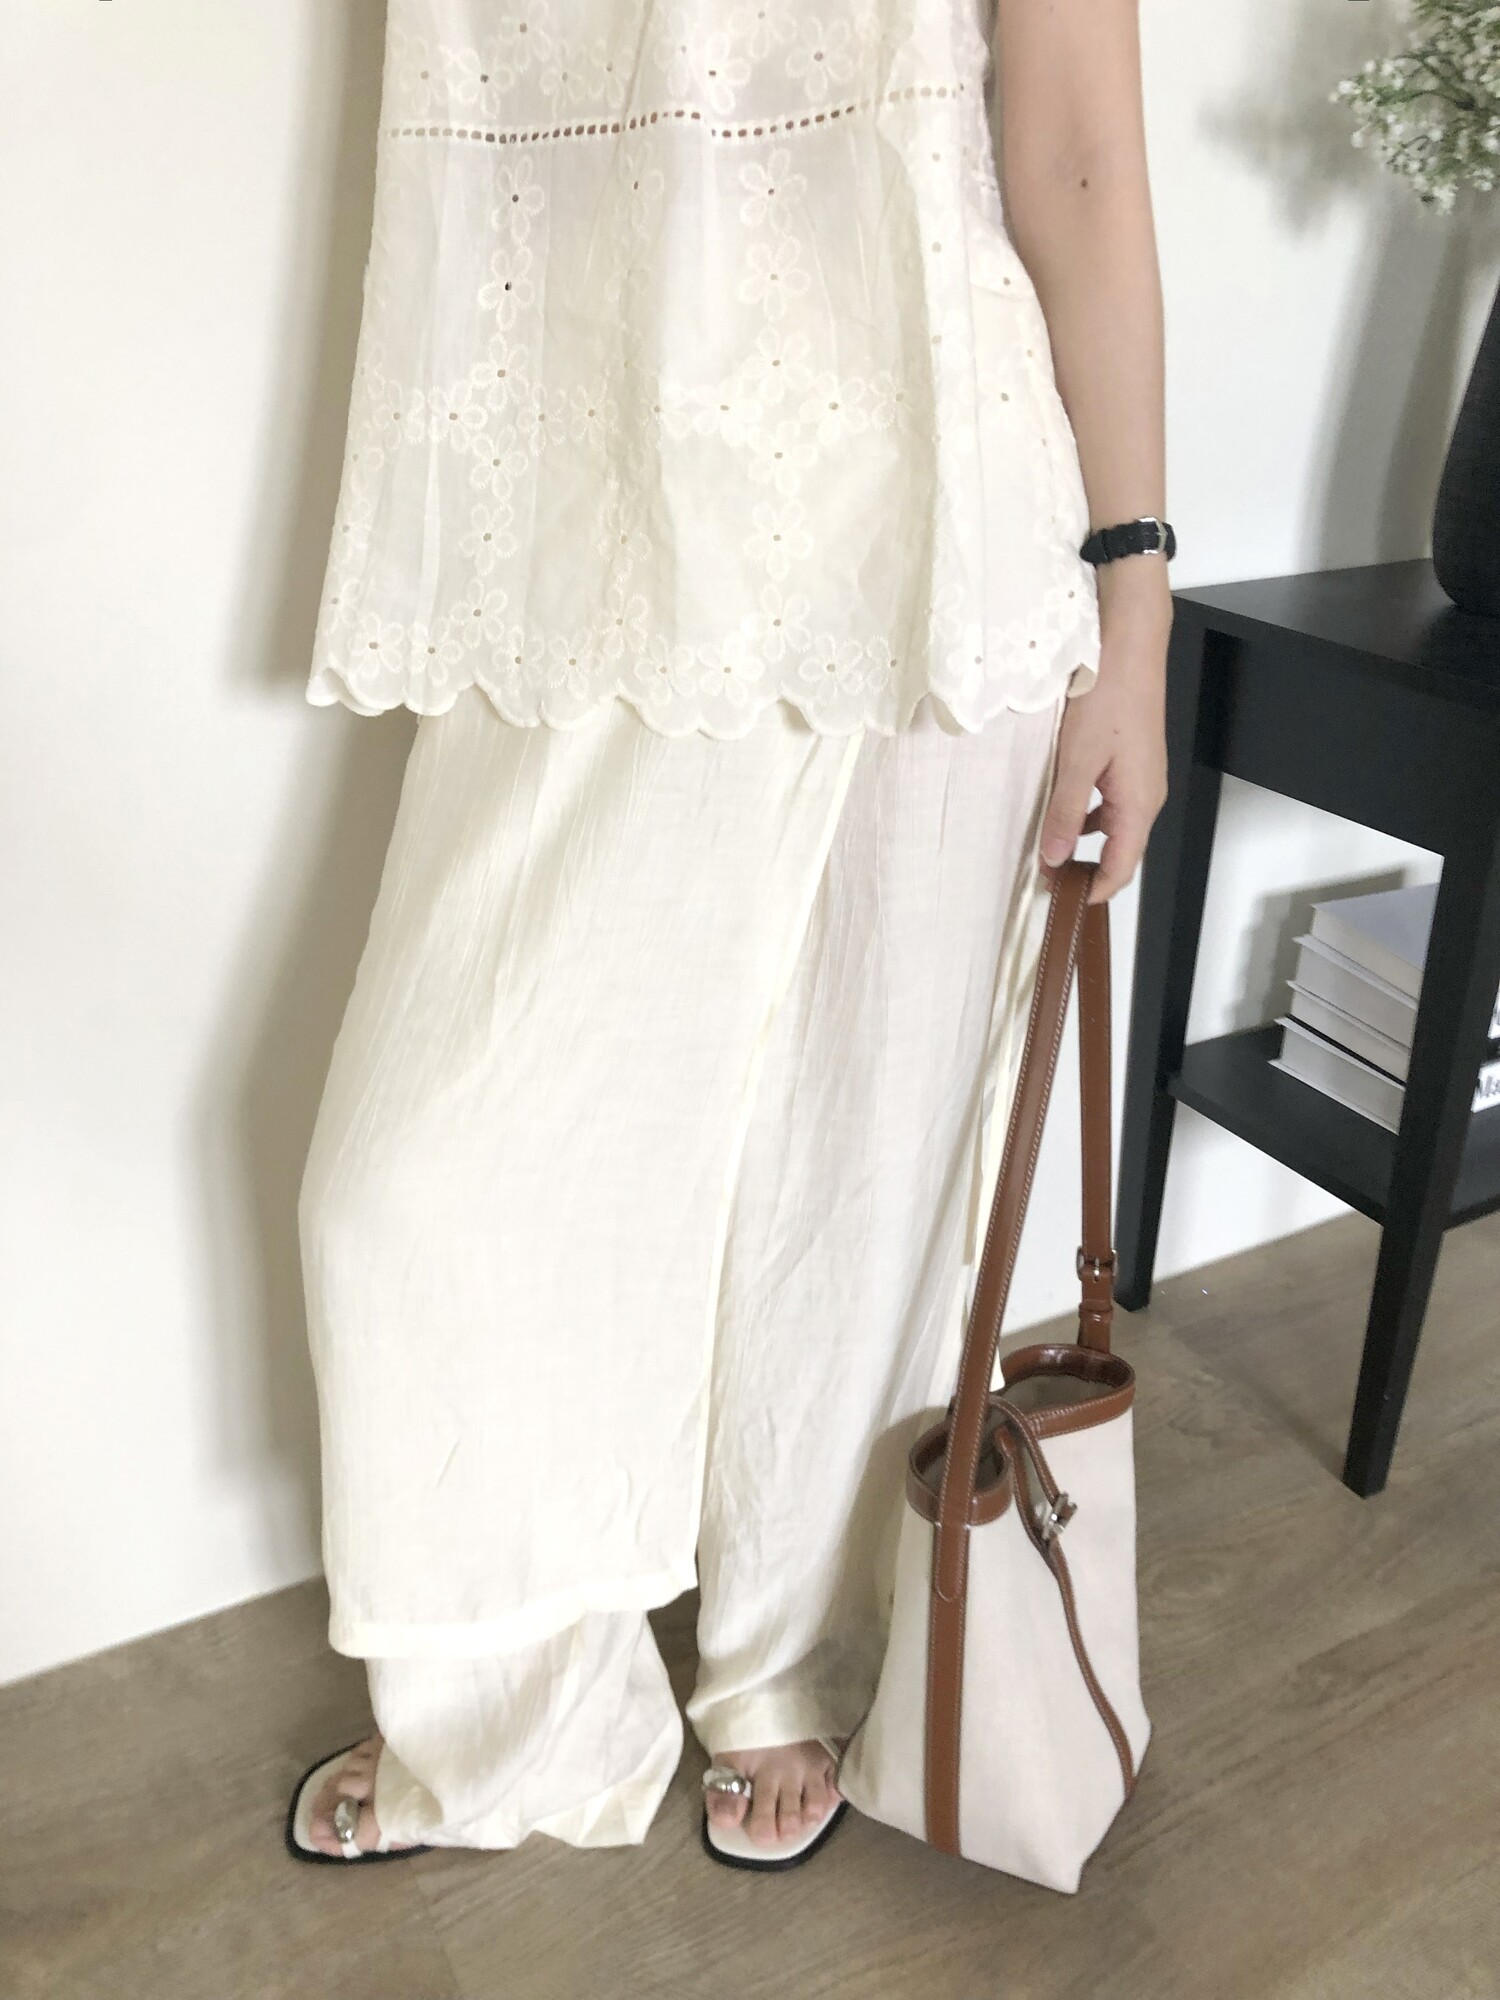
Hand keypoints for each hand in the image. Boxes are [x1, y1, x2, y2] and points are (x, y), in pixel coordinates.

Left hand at [1038, 567, 1170, 903]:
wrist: (1129, 644)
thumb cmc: (1107, 696)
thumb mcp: (1076, 760)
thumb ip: (1065, 813)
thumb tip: (1055, 859)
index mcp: (1139, 804)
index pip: (1121, 869)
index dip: (1093, 892)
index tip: (1061, 906)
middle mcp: (1147, 797)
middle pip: (1119, 852)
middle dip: (1085, 871)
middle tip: (1044, 881)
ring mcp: (1141, 779)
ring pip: (1113, 827)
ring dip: (1082, 842)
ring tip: (1045, 850)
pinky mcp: (1131, 762)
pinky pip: (1110, 802)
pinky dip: (1086, 815)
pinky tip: (1058, 808)